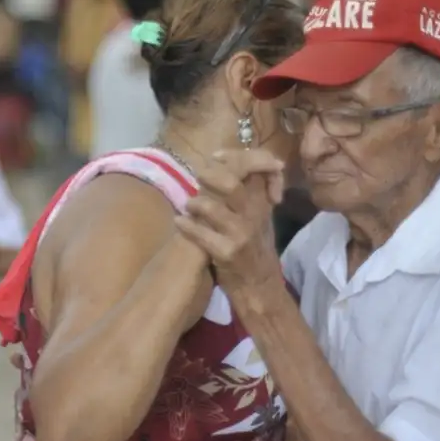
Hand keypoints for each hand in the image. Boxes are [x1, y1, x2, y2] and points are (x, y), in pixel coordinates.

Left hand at [174, 149, 284, 298]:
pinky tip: (179, 222)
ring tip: (188, 205)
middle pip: (231, 182)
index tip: (216, 156)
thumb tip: (229, 162)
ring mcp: (240, 234)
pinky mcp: (226, 253)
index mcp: (259, 201)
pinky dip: (186, 225)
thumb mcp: (258, 215)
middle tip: (199, 176)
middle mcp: (252, 214)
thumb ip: (249, 189)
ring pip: (214, 208)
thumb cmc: (254, 247)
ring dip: (196, 203)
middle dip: (210, 174)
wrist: (260, 285)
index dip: (233, 155)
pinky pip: (201, 235)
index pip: (251, 166)